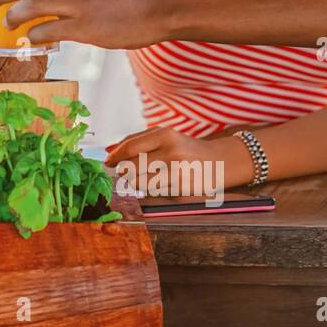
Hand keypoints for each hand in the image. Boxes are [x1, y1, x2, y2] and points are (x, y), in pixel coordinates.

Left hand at [105, 128, 249, 192]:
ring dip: (135, 182)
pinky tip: (159, 182)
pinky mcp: (181, 188)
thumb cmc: (184, 147)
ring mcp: (177, 172)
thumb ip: (136, 141)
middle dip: (123, 172)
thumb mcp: (164, 136)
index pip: (130, 147)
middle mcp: (171, 152)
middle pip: (132, 167)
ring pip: (140, 182)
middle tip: (123, 172)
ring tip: (143, 176)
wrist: (219, 162)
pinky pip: (153, 192)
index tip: (108, 162)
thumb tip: (108, 151)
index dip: (115, 157)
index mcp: (165, 135)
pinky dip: (150, 189)